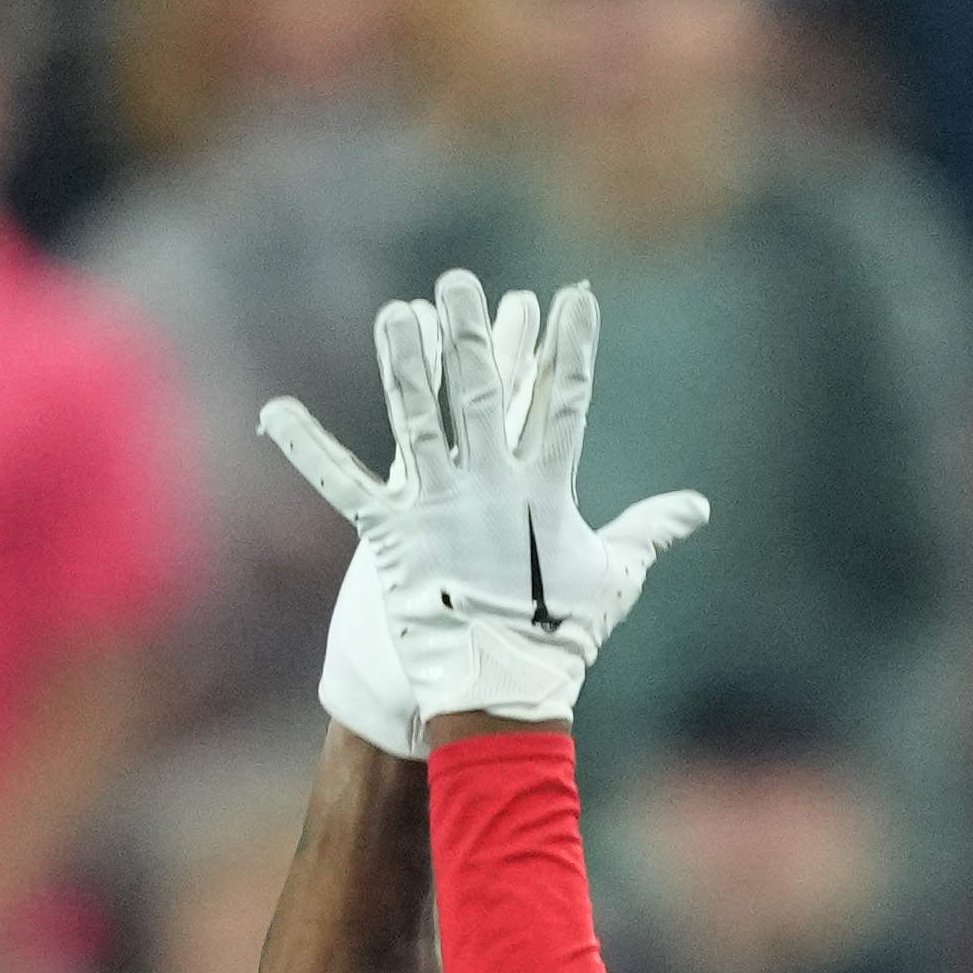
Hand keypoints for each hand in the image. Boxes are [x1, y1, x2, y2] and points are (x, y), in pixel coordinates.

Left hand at [258, 271, 708, 729]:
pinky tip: (275, 411)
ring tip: (395, 313)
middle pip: (482, 396)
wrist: (504, 691)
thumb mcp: (615, 575)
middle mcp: (492, 489)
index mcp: (548, 489)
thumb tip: (697, 508)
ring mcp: (440, 510)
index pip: (566, 403)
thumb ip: (650, 531)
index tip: (573, 295)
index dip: (570, 349)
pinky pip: (343, 485)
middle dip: (471, 336)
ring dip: (404, 367)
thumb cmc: (562, 635)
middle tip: (459, 281)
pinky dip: (308, 449)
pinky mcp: (392, 538)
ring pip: (417, 424)